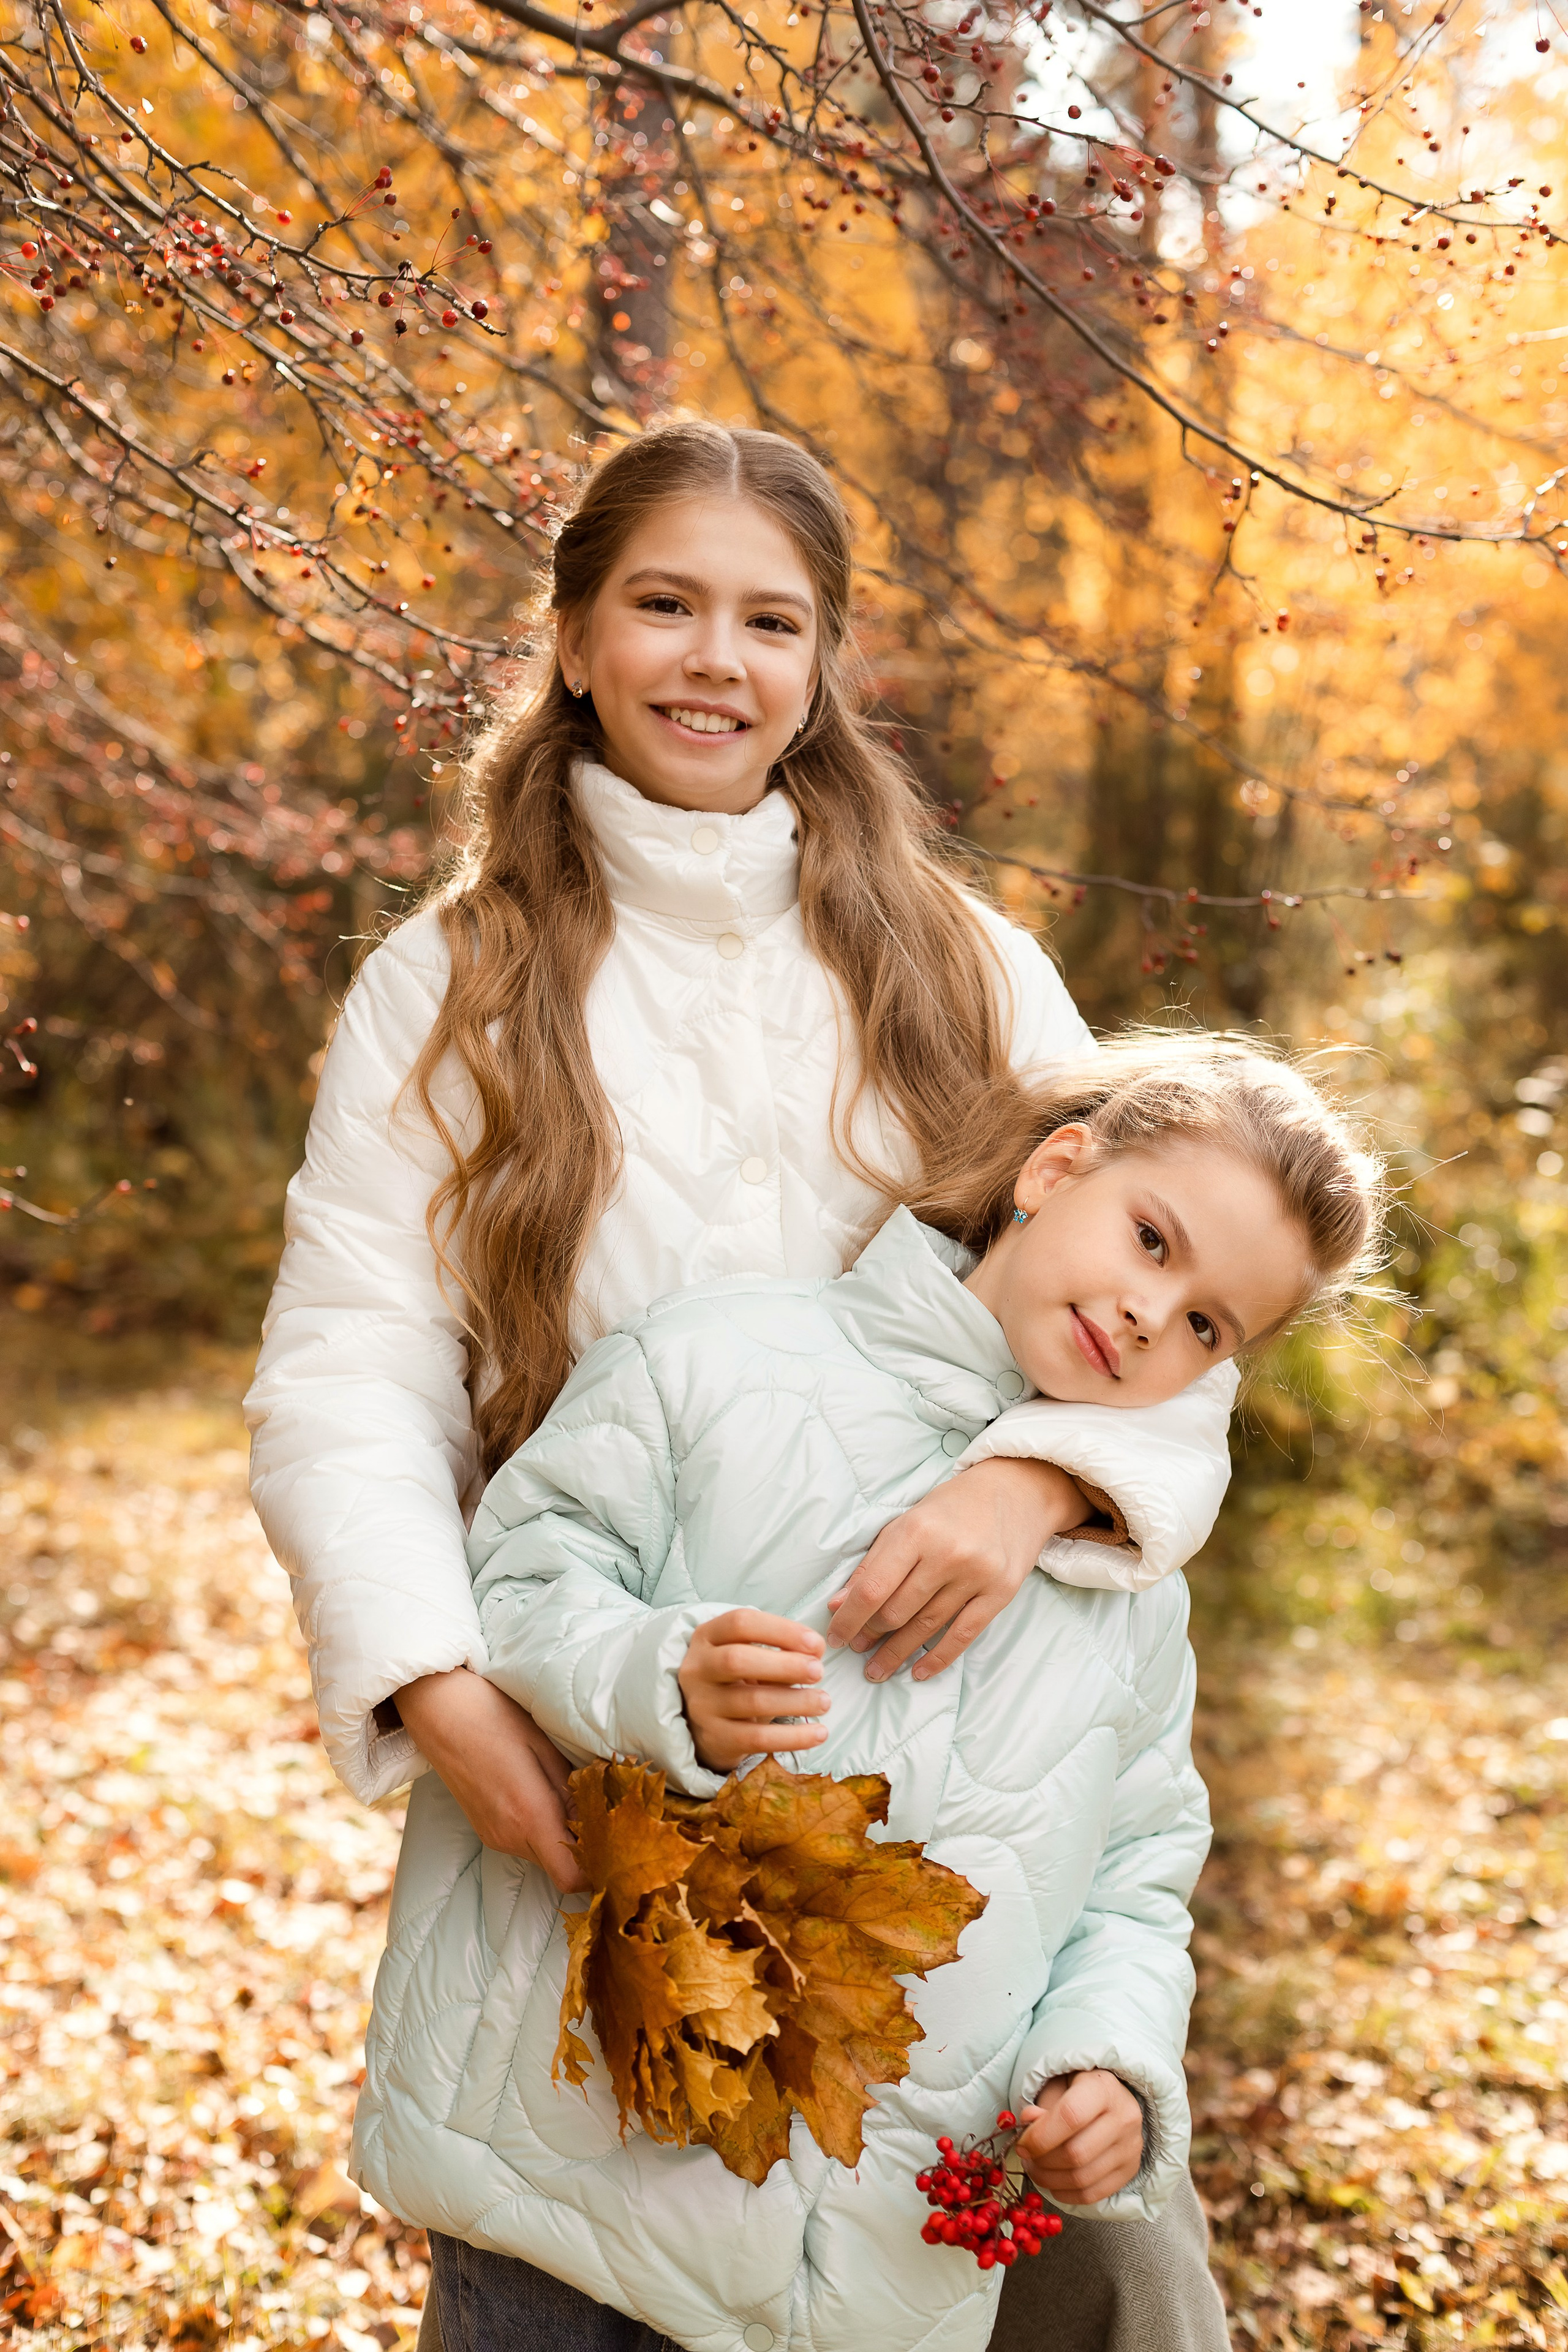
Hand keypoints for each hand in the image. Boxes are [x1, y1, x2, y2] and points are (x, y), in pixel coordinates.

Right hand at [393, 1668, 586, 1893]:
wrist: (439, 1709)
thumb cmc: (496, 1716)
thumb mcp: (546, 1747)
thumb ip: (574, 1789)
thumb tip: (604, 1819)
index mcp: (530, 1816)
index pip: (571, 1878)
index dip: (598, 1870)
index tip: (617, 1845)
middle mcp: (509, 1836)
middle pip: (560, 1869)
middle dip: (584, 1850)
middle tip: (605, 1815)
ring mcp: (493, 1835)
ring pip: (543, 1855)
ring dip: (562, 1836)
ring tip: (575, 1797)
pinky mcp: (485, 1828)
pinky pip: (524, 1842)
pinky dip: (542, 1829)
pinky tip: (547, 1795)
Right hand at [678, 1608, 827, 1774]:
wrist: (702, 1723)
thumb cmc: (736, 1677)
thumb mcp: (748, 1654)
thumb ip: (779, 1649)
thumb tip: (816, 1652)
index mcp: (707, 1637)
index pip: (741, 1623)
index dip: (782, 1630)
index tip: (816, 1644)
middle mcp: (697, 1669)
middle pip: (737, 1660)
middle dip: (785, 1665)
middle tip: (819, 1671)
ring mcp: (702, 1706)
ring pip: (751, 1701)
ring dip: (796, 1701)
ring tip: (824, 1701)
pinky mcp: (715, 1739)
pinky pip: (758, 1739)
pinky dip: (793, 1737)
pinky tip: (819, 1733)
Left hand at [825, 1457, 1090, 1682]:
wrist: (1014, 1492)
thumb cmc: (950, 1508)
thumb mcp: (906, 1523)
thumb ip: (873, 1564)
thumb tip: (838, 1605)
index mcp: (916, 1531)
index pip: (873, 1588)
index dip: (849, 1618)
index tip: (835, 1637)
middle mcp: (947, 1554)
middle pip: (898, 1611)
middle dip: (871, 1635)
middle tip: (857, 1649)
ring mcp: (977, 1575)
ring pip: (926, 1627)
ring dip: (897, 1653)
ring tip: (877, 1669)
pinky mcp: (1001, 1593)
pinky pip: (963, 1636)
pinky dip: (938, 1658)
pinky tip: (918, 1672)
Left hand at [1017, 2071, 1144, 2205]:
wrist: (1111, 2099)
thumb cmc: (1078, 2089)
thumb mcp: (1058, 2084)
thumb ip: (1042, 2104)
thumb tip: (1028, 2123)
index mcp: (1103, 2088)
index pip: (1071, 2116)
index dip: (1041, 2136)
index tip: (1022, 2143)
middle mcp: (1124, 2118)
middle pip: (1076, 2153)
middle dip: (1042, 2161)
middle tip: (1026, 2156)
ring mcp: (1130, 2147)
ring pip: (1083, 2179)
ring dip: (1050, 2180)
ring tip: (1036, 2168)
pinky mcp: (1130, 2170)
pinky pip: (1092, 2195)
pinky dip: (1065, 2194)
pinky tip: (1054, 2182)